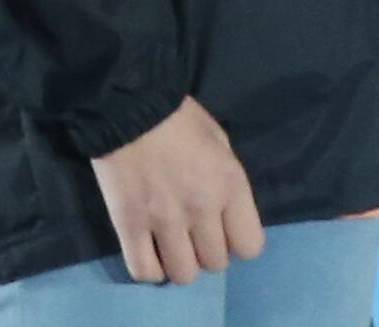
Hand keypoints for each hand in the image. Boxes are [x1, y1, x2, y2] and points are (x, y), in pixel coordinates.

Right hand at [89, 97, 265, 283]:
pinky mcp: (130, 226)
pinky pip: (144, 272)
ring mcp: (165, 220)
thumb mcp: (219, 142)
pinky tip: (148, 253)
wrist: (128, 104)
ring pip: (183, 275)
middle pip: (216, 264)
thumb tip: (225, 215)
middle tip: (193, 234)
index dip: (237, 242)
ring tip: (170, 245)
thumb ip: (226, 182)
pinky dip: (149, 269)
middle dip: (207, 251)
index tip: (224, 230)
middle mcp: (202, 208)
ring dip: (179, 263)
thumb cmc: (178, 118)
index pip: (250, 247)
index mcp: (230, 185)